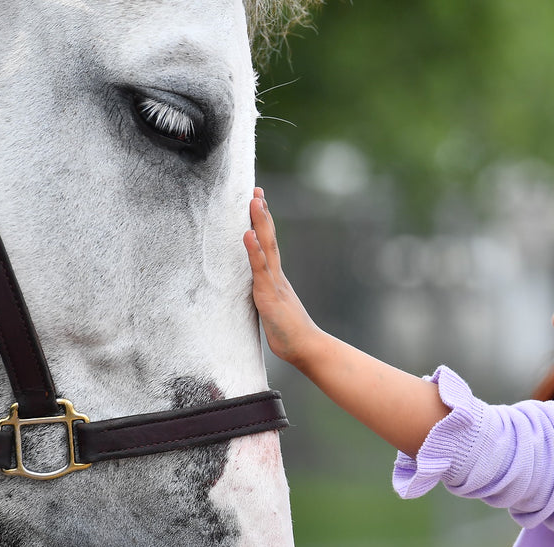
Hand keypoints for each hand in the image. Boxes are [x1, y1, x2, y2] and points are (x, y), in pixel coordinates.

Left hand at [244, 187, 318, 366]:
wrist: (306, 348)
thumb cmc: (289, 334)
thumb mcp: (273, 312)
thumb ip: (266, 300)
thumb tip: (260, 298)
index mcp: (276, 279)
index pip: (268, 245)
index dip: (263, 224)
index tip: (259, 202)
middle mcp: (276, 276)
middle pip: (269, 238)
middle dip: (262, 214)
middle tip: (257, 191)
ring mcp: (273, 283)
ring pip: (266, 247)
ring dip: (260, 222)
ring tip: (255, 201)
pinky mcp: (269, 295)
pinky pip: (260, 269)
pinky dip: (253, 251)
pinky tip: (248, 234)